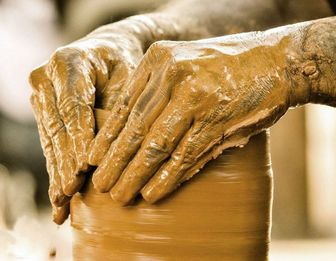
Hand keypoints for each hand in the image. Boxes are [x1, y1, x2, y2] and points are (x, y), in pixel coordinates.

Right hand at [29, 21, 143, 223]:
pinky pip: (49, 144)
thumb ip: (119, 107)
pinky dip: (55, 169)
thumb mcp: (127, 76)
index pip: (73, 105)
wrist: (105, 51)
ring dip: (57, 171)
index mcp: (68, 62)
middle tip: (71, 189)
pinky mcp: (43, 112)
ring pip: (50, 139)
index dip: (78, 137)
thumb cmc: (122, 64)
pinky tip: (57, 197)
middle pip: (57, 126)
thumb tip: (117, 150)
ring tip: (61, 202)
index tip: (84, 166)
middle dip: (65, 161)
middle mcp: (46, 79)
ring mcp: (40, 96)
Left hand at [90, 34, 294, 204]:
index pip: (125, 105)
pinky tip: (152, 194)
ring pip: (156, 145)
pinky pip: (185, 155)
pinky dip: (167, 177)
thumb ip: (160, 92)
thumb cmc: (228, 67)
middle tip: (102, 185)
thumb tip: (135, 137)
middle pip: (135, 127)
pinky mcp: (217, 119)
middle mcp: (173, 75)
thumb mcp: (186, 64)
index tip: (94, 159)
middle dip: (116, 161)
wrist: (278, 60)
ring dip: (136, 174)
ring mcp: (195, 97)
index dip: (107, 136)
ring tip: (120, 195)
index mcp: (159, 60)